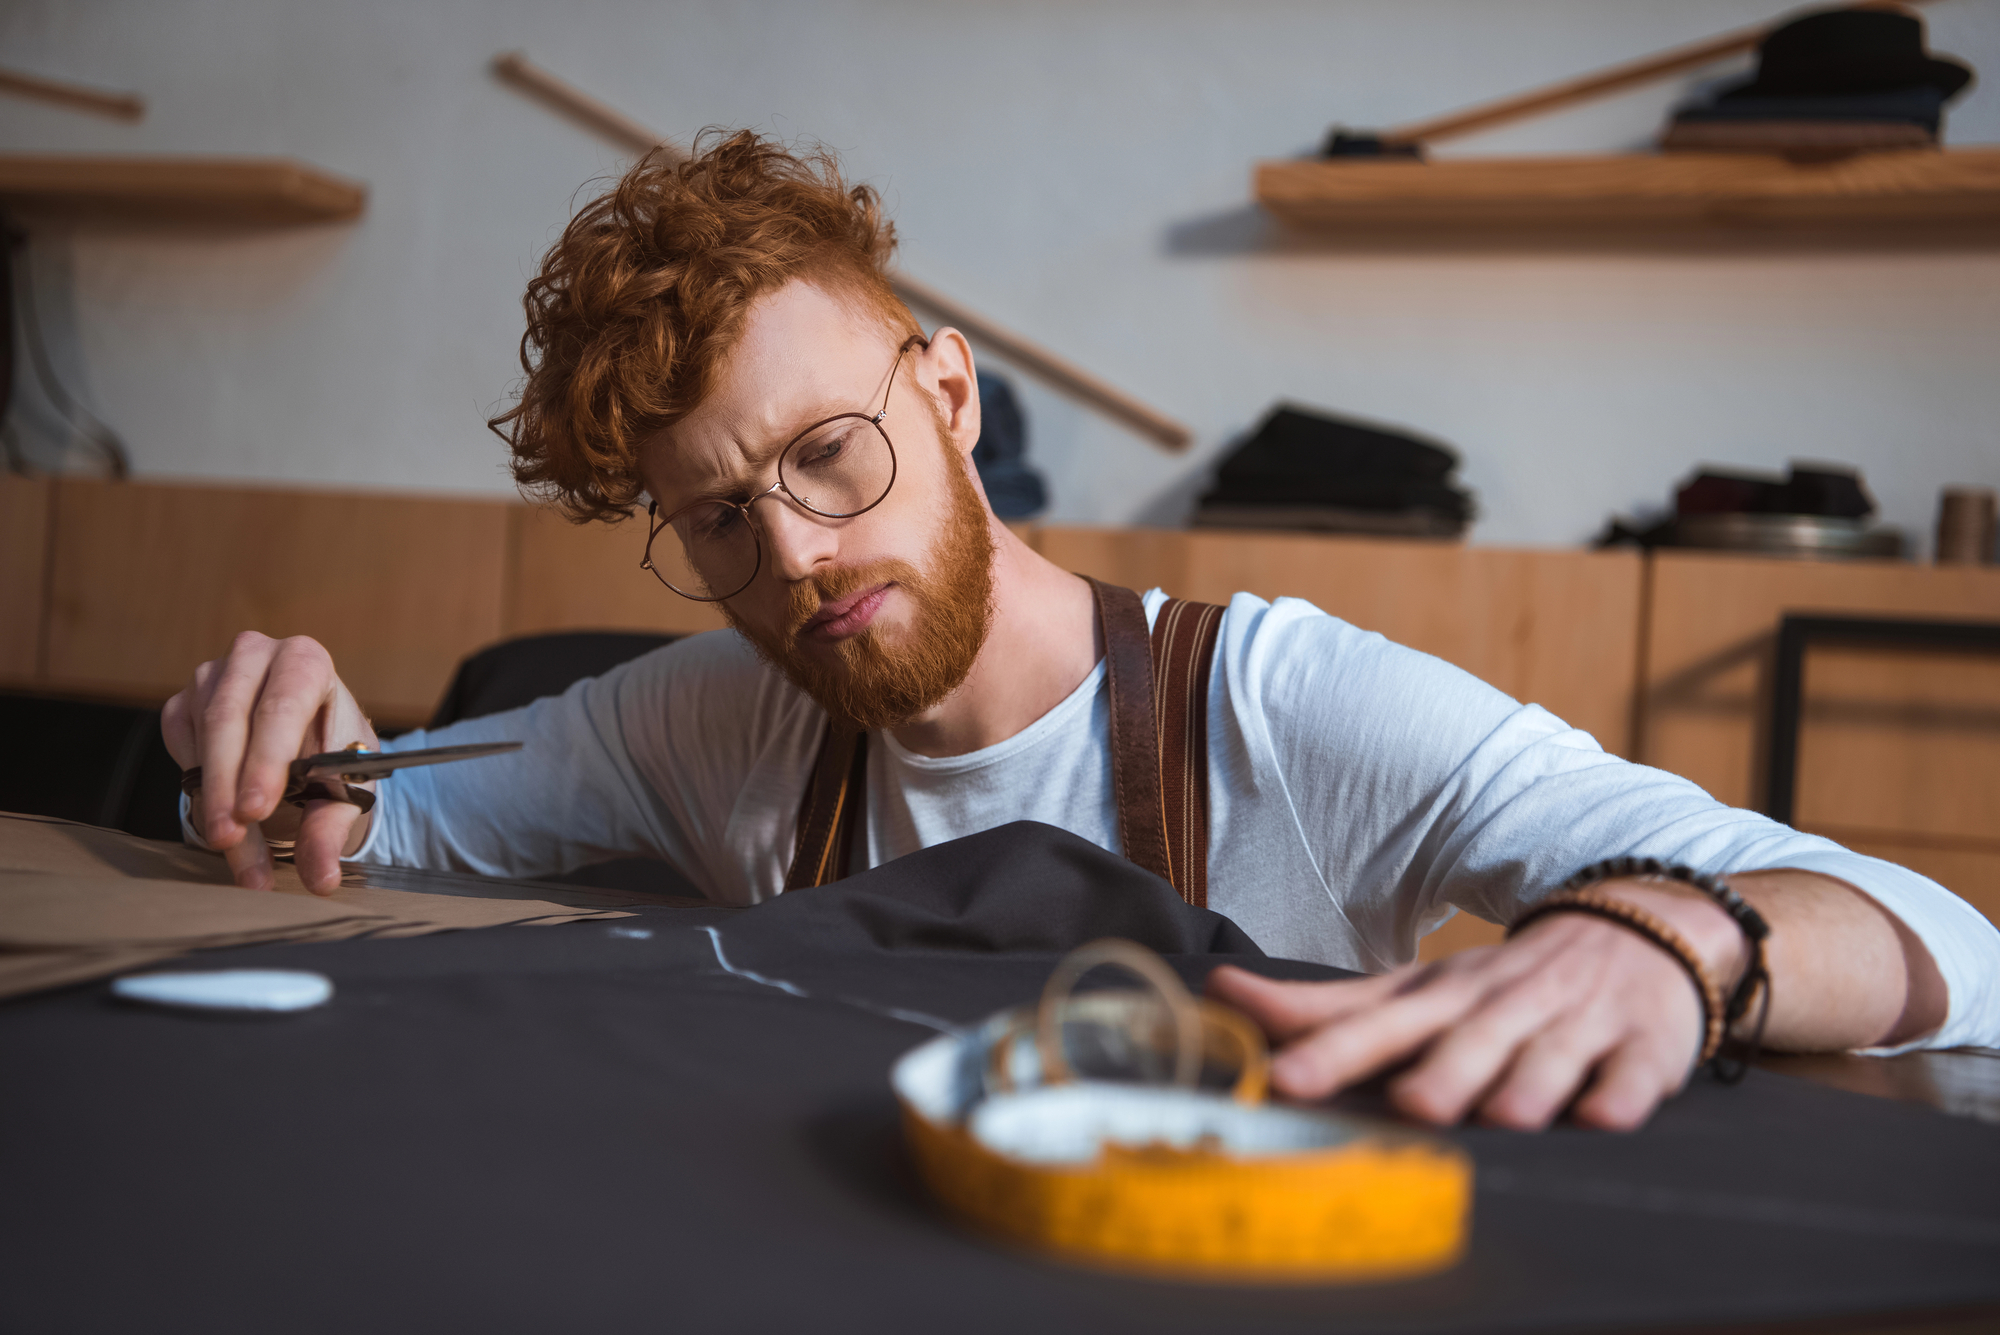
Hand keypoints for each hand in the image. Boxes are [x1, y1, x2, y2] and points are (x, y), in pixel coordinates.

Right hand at [161, 631, 378, 895]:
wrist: (309, 736)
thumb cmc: (334, 752)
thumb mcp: (346, 787)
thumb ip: (331, 830)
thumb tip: (321, 879)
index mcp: (306, 661)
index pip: (282, 705)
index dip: (266, 760)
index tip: (256, 809)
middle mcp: (255, 657)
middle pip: (228, 720)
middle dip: (227, 786)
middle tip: (230, 839)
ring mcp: (212, 676)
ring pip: (201, 740)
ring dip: (212, 800)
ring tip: (231, 846)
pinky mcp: (183, 704)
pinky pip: (181, 750)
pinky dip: (198, 790)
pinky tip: (221, 815)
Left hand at [1207, 883, 1744, 1130]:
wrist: (1639, 927)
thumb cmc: (1502, 982)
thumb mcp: (1414, 990)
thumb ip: (1324, 1010)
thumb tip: (1220, 994)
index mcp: (1439, 999)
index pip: (1374, 1023)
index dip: (1328, 1050)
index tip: (1278, 1077)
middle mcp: (1500, 1009)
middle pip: (1463, 1042)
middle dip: (1437, 1074)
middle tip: (1407, 1106)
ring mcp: (1574, 1025)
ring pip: (1546, 1058)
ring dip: (1524, 1085)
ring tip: (1502, 1117)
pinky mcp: (1643, 1048)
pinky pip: (1632, 1075)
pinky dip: (1618, 1095)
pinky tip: (1603, 1115)